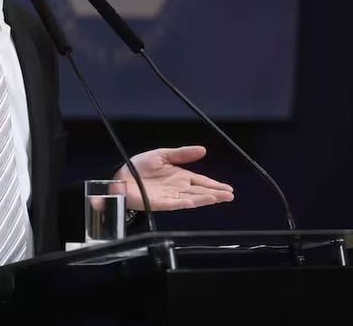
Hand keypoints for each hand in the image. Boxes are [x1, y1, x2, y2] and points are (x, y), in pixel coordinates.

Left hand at [114, 145, 233, 210]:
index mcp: (179, 176)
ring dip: (205, 199)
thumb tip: (202, 149)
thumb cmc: (140, 167)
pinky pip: (176, 203)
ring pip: (192, 198)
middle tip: (229, 196)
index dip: (214, 184)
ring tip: (219, 198)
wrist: (122, 176)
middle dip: (215, 193)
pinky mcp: (160, 203)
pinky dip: (187, 202)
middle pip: (200, 191)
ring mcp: (170, 196)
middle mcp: (177, 187)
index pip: (201, 181)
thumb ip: (182, 153)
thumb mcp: (163, 154)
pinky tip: (196, 202)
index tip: (228, 188)